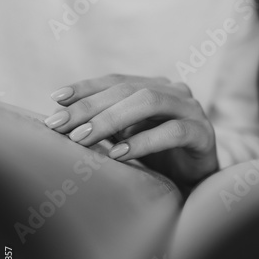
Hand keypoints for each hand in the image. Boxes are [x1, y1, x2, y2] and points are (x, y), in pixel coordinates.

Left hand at [45, 75, 218, 192]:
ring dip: (110, 120)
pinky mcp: (203, 132)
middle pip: (127, 91)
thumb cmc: (160, 154)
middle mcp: (174, 91)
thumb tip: (63, 118)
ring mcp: (191, 109)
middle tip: (60, 124)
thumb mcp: (129, 135)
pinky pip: (172, 132)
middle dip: (90, 107)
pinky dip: (143, 141)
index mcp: (155, 87)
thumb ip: (107, 122)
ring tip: (81, 138)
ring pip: (148, 103)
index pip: (116, 81)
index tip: (56, 99)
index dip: (86, 88)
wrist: (198, 177)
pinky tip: (118, 153)